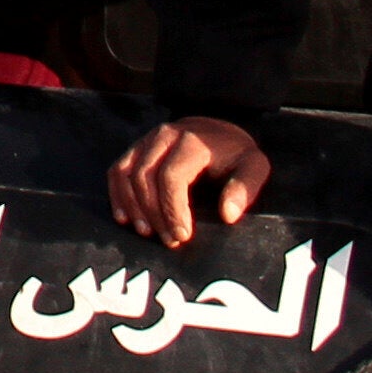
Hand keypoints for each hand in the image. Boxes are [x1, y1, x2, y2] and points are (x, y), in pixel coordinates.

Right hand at [109, 115, 273, 246]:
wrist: (222, 132)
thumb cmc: (236, 155)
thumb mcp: (253, 166)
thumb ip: (245, 188)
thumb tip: (228, 215)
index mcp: (193, 140)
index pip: (172, 176)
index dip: (173, 209)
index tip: (182, 236)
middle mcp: (165, 135)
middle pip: (145, 177)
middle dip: (154, 214)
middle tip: (169, 241)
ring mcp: (147, 139)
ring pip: (127, 174)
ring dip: (132, 207)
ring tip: (146, 232)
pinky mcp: (137, 147)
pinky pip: (117, 170)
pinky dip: (118, 195)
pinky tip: (124, 217)